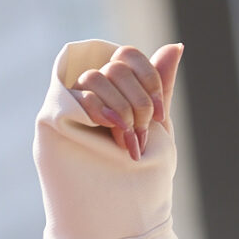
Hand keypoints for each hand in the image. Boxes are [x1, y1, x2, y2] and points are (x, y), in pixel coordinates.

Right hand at [61, 40, 181, 161]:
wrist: (122, 192)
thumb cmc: (139, 155)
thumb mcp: (156, 120)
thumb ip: (162, 85)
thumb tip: (177, 46)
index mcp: (117, 79)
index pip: (130, 55)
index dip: (149, 81)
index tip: (161, 116)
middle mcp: (95, 82)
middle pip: (117, 69)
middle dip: (138, 104)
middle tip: (143, 134)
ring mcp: (76, 96)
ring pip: (96, 78)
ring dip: (120, 109)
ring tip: (128, 139)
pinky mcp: (61, 115)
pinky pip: (80, 99)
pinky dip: (100, 112)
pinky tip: (111, 129)